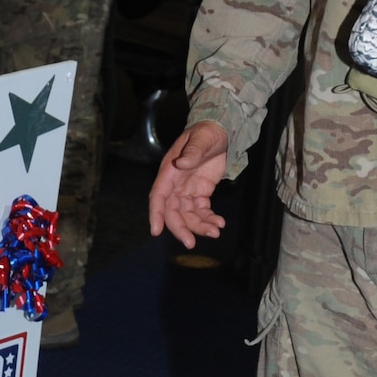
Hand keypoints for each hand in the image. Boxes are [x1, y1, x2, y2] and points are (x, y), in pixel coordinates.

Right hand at [149, 120, 228, 247]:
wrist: (220, 133)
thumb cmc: (206, 133)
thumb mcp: (201, 139)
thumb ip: (192, 152)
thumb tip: (181, 163)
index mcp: (170, 172)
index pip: (158, 196)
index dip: (156, 214)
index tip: (156, 231)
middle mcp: (175, 185)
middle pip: (172, 212)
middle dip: (181, 228)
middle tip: (191, 243)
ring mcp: (187, 191)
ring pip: (188, 216)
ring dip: (199, 226)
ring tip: (215, 231)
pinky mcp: (200, 194)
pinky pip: (201, 212)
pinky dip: (209, 220)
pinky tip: (219, 223)